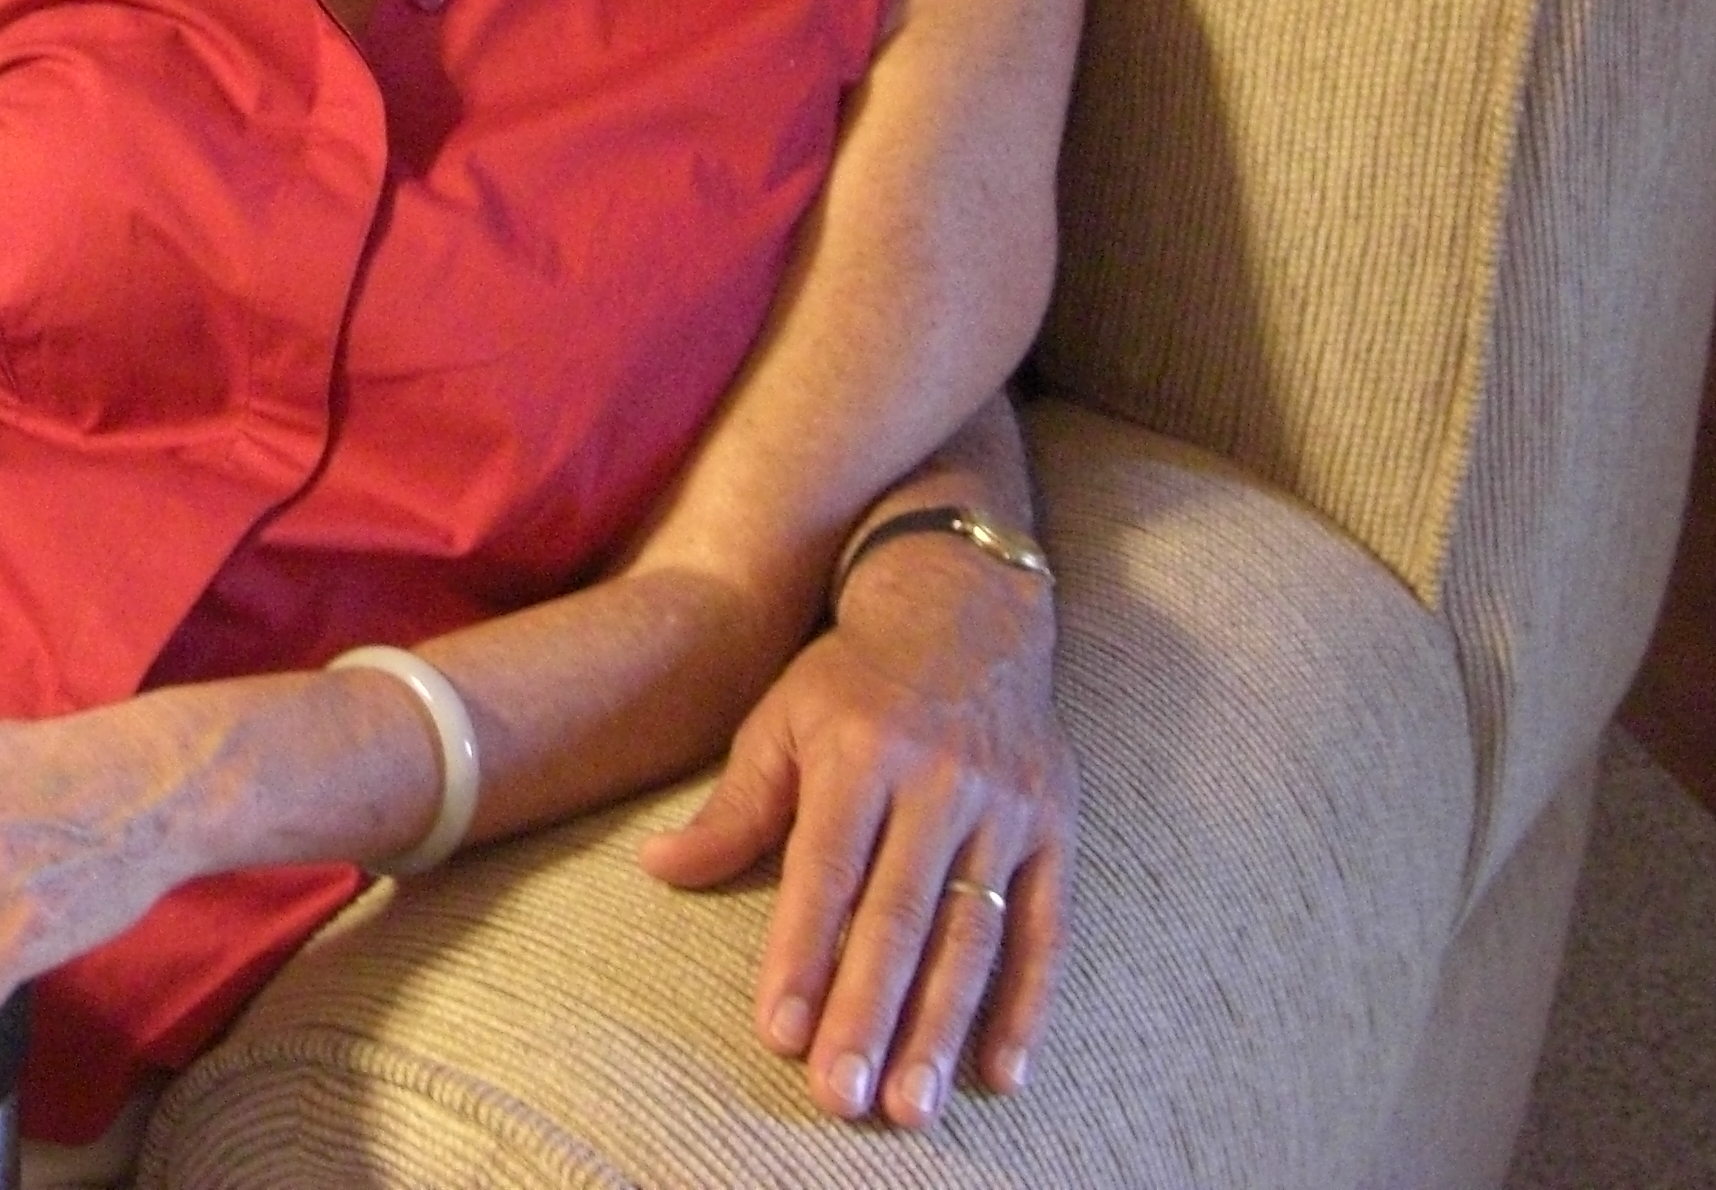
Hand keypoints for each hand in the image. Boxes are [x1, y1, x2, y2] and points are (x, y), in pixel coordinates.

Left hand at [639, 538, 1070, 1127]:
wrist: (966, 608)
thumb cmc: (852, 677)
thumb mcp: (780, 718)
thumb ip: (734, 806)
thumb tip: (658, 869)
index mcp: (860, 751)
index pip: (826, 869)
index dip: (801, 952)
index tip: (777, 1032)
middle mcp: (938, 781)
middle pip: (900, 915)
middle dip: (868, 1013)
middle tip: (842, 1097)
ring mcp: (1005, 807)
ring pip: (972, 933)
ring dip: (941, 1027)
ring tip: (913, 1107)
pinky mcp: (1057, 827)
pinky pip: (1046, 928)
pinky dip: (1026, 1004)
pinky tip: (999, 1073)